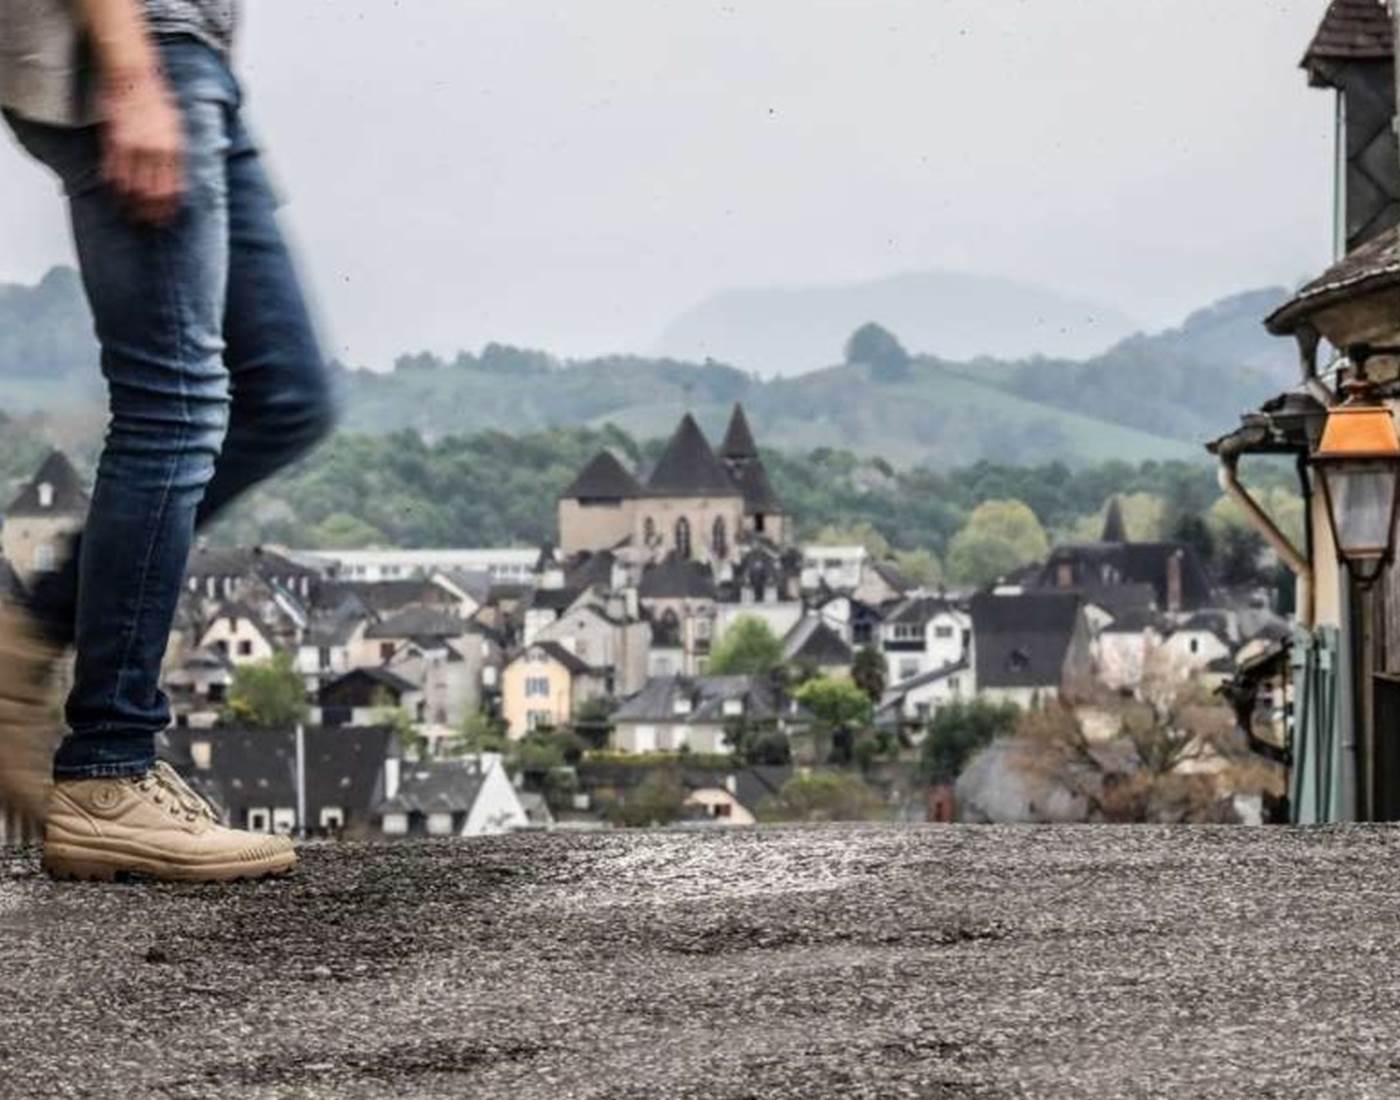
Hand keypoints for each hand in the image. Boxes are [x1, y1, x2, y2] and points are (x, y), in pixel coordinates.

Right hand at [98, 70, 185, 225]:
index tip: (166, 220)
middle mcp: (154, 151)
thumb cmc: (159, 103)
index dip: (168, 209)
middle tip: (148, 224)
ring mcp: (132, 147)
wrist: (135, 78)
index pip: (173, 190)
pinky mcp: (114, 141)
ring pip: (131, 186)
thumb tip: (180, 181)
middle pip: (153, 193)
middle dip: (151, 213)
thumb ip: (178, 156)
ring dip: (131, 204)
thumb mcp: (178, 130)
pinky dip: (114, 186)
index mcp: (174, 150)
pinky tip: (116, 194)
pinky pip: (113, 170)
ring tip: (131, 215)